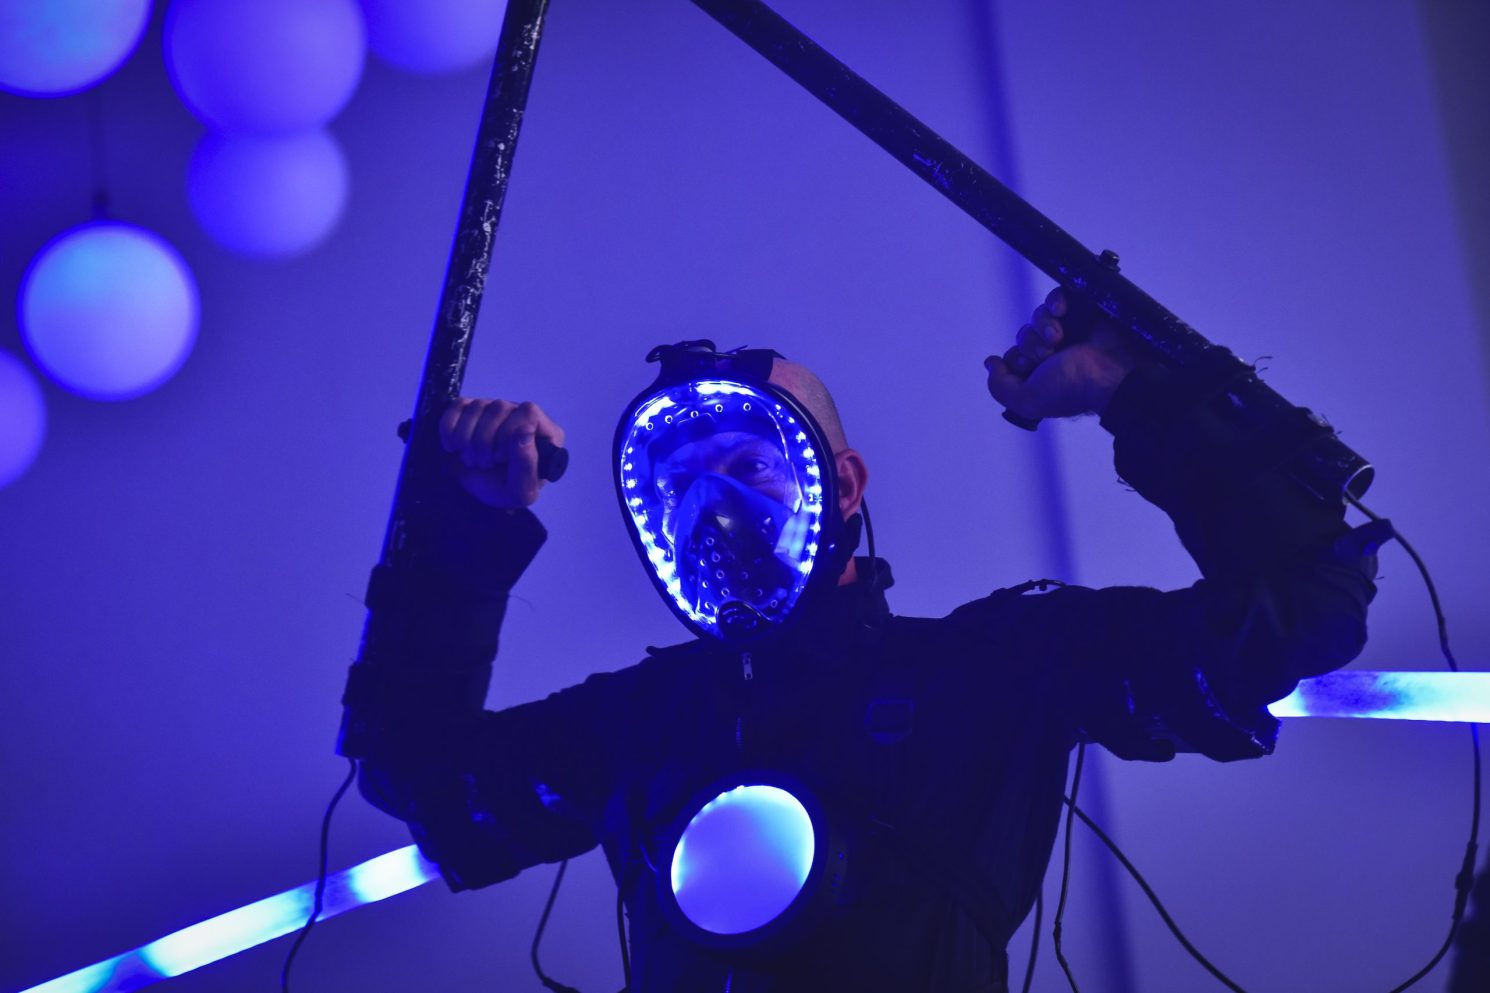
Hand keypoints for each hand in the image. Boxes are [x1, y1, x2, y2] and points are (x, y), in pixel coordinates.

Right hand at [438, 398, 564, 508]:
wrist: (473, 493)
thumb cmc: (503, 491)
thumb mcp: (520, 492)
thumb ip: (527, 465)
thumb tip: (525, 429)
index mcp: (544, 432)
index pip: (528, 412)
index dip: (510, 433)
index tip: (500, 457)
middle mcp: (520, 414)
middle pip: (500, 407)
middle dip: (484, 441)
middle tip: (483, 464)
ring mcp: (495, 408)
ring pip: (477, 406)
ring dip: (466, 439)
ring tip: (471, 460)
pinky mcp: (470, 408)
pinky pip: (457, 406)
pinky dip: (449, 430)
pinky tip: (453, 448)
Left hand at [984, 288, 1141, 420]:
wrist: (1114, 372)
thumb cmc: (1073, 388)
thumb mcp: (1029, 400)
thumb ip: (1001, 388)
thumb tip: (991, 363)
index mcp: (1042, 374)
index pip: (1014, 357)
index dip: (1016, 359)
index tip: (1029, 366)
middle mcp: (1055, 352)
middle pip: (1024, 336)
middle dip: (1031, 344)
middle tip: (1048, 354)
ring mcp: (1070, 330)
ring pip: (1038, 316)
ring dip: (1042, 325)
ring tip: (1058, 337)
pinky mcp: (1083, 310)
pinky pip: (1059, 296)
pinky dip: (1055, 300)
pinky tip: (1061, 310)